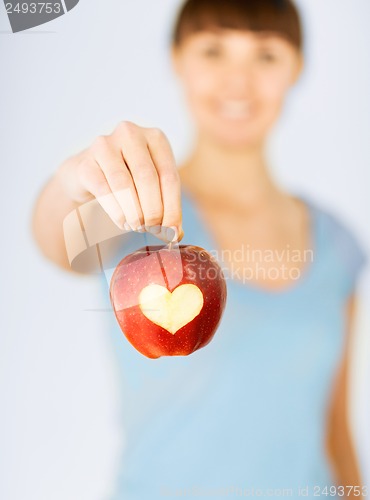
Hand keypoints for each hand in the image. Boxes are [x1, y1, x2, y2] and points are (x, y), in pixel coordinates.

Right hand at [57, 121, 182, 240]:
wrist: (89, 173)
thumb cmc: (129, 179)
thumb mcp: (153, 188)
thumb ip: (167, 208)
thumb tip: (176, 235)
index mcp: (156, 138)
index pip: (170, 176)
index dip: (172, 208)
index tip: (173, 232)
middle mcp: (130, 134)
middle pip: (148, 178)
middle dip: (153, 210)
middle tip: (153, 229)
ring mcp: (105, 145)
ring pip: (124, 184)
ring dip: (134, 212)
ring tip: (137, 227)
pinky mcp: (86, 162)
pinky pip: (104, 190)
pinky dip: (116, 211)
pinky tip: (123, 222)